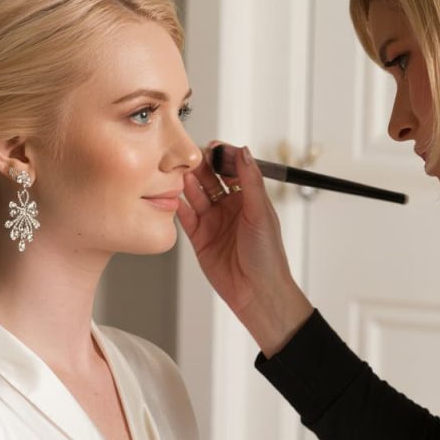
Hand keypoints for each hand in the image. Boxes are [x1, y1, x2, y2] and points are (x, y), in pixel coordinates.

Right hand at [176, 142, 312, 355]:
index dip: (222, 156)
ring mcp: (213, 221)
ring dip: (188, 184)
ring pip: (196, 195)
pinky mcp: (199, 237)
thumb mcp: (260, 212)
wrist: (257, 292)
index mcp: (249, 198)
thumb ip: (250, 181)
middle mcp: (230, 207)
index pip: (232, 168)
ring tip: (179, 175)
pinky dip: (178, 206)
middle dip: (200, 167)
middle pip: (211, 178)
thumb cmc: (267, 255)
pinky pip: (185, 217)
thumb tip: (243, 151)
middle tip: (188, 158)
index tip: (212, 147)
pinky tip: (172, 197)